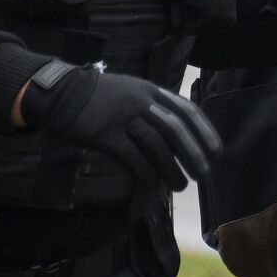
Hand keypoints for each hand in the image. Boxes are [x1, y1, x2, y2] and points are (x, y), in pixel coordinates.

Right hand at [22, 65, 221, 192]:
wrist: (59, 92)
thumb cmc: (98, 98)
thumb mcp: (131, 92)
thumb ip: (153, 108)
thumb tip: (177, 138)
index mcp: (151, 90)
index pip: (187, 110)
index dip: (205, 131)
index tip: (217, 151)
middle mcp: (140, 100)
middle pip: (176, 128)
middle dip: (194, 153)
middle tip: (204, 174)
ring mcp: (121, 115)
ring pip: (156, 145)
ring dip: (172, 168)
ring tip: (181, 186)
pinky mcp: (103, 133)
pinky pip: (131, 156)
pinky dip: (146, 173)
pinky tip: (153, 185)